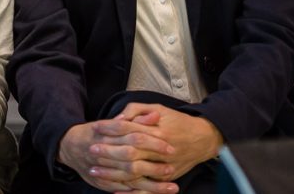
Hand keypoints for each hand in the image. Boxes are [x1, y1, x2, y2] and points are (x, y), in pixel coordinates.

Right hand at [58, 121, 177, 192]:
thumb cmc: (94, 133)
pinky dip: (139, 193)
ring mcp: (102, 167)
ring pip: (129, 175)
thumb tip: (156, 115)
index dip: (152, 140)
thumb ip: (135, 118)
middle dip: (153, 162)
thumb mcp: (112, 122)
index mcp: (106, 131)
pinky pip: (123, 189)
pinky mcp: (103, 182)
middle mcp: (103, 149)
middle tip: (171, 165)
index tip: (169, 145)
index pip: (132, 133)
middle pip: (131, 155)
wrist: (69, 147)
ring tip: (173, 185)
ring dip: (152, 183)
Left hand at [94, 104, 222, 180]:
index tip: (95, 128)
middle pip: (130, 153)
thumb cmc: (177, 121)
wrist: (203, 139)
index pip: (129, 130)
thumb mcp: (157, 108)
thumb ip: (136, 111)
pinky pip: (146, 188)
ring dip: (113, 174)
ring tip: (94, 171)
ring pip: (135, 173)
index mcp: (157, 131)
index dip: (111, 130)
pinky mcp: (166, 178)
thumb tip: (116, 120)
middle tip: (91, 151)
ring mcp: (164, 167)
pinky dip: (130, 192)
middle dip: (108, 154)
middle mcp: (161, 150)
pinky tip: (114, 192)